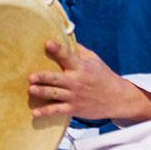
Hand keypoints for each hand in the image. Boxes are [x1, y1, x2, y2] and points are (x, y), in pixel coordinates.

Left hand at [28, 41, 150, 122]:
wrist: (119, 98)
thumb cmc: (103, 76)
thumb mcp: (94, 60)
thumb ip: (79, 50)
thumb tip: (64, 36)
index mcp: (81, 67)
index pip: (67, 56)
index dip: (58, 49)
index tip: (48, 44)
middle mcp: (76, 81)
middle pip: (56, 79)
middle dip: (43, 77)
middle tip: (31, 77)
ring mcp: (74, 96)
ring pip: (54, 94)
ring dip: (42, 92)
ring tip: (31, 89)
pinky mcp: (74, 108)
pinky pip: (58, 110)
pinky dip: (46, 112)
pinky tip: (34, 113)